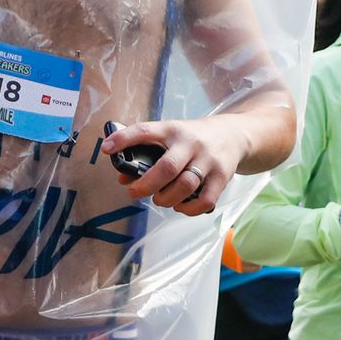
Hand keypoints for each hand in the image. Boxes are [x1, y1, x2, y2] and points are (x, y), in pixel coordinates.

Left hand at [103, 118, 245, 216]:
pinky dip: (188, 209)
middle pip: (166, 168)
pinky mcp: (223, 176)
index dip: (124, 139)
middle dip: (146, 185)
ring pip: (185, 186)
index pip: (145, 131)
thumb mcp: (169, 138)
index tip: (106, 149)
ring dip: (166, 199)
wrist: (234, 134)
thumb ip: (146, 154)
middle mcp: (191, 143)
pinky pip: (204, 200)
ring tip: (160, 199)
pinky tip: (180, 206)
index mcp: (171, 130)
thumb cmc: (191, 140)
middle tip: (134, 193)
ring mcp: (208, 160)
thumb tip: (124, 178)